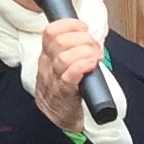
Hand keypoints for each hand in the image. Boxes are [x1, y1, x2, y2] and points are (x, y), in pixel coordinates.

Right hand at [31, 17, 104, 134]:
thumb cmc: (62, 90)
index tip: (83, 27)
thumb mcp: (59, 66)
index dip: (68, 24)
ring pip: (64, 57)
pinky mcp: (63, 94)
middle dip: (82, 38)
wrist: (57, 119)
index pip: (50, 32)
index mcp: (46, 56)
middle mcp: (47, 66)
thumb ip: (69, 50)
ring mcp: (53, 80)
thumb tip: (88, 36)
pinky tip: (91, 64)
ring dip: (85, 52)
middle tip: (95, 46)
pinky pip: (69, 76)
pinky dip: (82, 66)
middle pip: (59, 42)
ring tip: (96, 56)